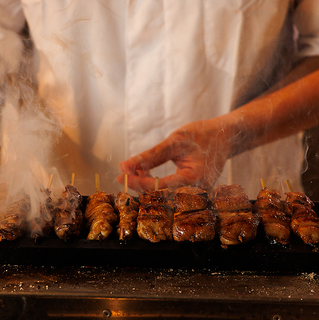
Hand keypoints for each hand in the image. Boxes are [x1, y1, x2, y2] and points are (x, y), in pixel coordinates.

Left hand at [118, 118, 232, 191]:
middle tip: (122, 171)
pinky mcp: (190, 192)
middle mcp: (197, 192)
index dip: (139, 182)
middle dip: (139, 183)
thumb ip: (152, 155)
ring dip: (144, 181)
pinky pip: (167, 191)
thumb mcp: (175, 141)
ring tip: (130, 167)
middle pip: (160, 194)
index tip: (121, 177)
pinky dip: (153, 181)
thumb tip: (127, 166)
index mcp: (196, 179)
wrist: (224, 137)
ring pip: (162, 194)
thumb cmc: (202, 135)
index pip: (162, 186)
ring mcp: (194, 194)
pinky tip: (143, 169)